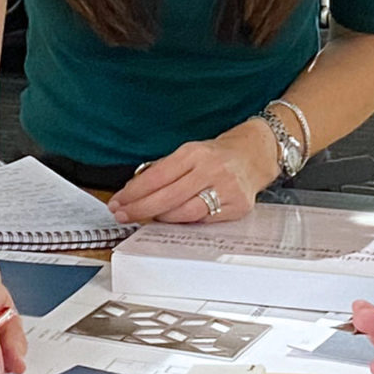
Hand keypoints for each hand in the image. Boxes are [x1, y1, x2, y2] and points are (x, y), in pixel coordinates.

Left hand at [108, 125, 278, 224]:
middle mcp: (211, 169)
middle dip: (140, 209)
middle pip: (167, 197)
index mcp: (195, 153)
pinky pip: (203, 220)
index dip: (133, 192)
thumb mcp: (190, 152)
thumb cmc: (217, 155)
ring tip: (146, 218)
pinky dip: (185, 222)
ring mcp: (226, 189)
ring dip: (160, 218)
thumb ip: (165, 170)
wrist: (255, 154)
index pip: (157, 176)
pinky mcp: (237, 206)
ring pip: (185, 212)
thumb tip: (134, 191)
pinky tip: (173, 220)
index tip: (118, 201)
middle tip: (123, 215)